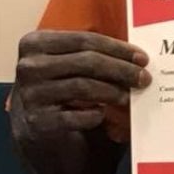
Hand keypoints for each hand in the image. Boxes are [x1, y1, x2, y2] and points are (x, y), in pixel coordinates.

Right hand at [15, 30, 150, 134]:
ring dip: (113, 92)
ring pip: (83, 86)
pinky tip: (103, 114)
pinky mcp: (38, 122)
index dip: (117, 48)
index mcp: (35, 44)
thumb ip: (93, 56)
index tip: (142, 58)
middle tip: (144, 78)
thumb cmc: (62, 94)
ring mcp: (30, 95)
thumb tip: (136, 57)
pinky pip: (75, 116)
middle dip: (121, 69)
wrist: (39, 134)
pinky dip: (94, 115)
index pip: (84, 39)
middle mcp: (29, 67)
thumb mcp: (71, 67)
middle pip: (86, 61)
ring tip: (130, 96)